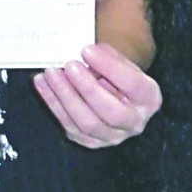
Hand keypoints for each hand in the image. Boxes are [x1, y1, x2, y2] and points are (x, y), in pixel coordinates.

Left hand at [33, 43, 160, 147]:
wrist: (115, 92)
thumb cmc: (117, 74)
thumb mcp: (121, 61)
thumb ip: (108, 57)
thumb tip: (88, 53)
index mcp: (148, 98)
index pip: (132, 84)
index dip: (109, 67)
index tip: (87, 50)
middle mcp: (134, 122)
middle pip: (111, 112)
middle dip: (87, 88)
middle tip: (69, 65)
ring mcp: (112, 136)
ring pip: (87, 123)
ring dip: (65, 96)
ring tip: (51, 72)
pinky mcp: (90, 141)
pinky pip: (69, 125)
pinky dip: (53, 103)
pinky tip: (43, 83)